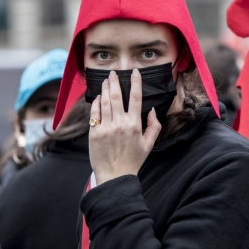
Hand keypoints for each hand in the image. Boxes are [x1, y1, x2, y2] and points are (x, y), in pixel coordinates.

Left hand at [89, 69, 161, 184]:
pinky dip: (96, 103)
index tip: (134, 72)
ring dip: (105, 89)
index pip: (136, 98)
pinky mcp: (94, 133)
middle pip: (118, 96)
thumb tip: (151, 111)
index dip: (135, 83)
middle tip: (114, 73)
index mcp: (135, 125)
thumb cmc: (133, 160)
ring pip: (105, 102)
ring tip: (105, 81)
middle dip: (115, 82)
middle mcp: (120, 123)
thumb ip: (154, 126)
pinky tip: (98, 97)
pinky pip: (94, 113)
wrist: (114, 176)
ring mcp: (106, 127)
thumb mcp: (149, 144)